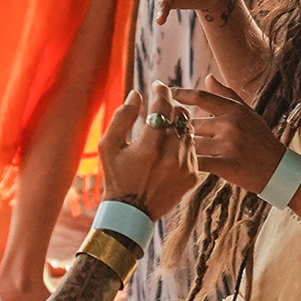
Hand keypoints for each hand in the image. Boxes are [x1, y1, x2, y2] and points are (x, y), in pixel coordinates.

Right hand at [97, 99, 194, 214]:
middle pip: (180, 116)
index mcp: (148, 147)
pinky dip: (183, 142)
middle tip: (162, 105)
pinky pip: (192, 148)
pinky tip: (170, 145)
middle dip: (171, 106)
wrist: (131, 214)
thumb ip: (122, 118)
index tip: (158, 86)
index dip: (161, 93)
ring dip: (178, 123)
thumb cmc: (116, 176)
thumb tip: (137, 94)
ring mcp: (184, 167)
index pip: (162, 108)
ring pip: (188, 131)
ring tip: (165, 124)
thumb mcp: (108, 146)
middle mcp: (170, 157)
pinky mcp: (192, 176)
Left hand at [168, 81, 290, 196]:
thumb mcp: (247, 113)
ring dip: (180, 147)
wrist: (278, 170)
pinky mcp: (226, 164)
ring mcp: (229, 144)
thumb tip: (208, 77)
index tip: (164, 92)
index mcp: (234, 110)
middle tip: (162, 132)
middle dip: (177, 129)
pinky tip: (179, 165)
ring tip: (168, 152)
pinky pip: (198, 161)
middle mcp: (231, 124)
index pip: (200, 97)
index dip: (179, 94)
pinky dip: (187, 163)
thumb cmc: (261, 140)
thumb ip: (226, 95)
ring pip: (191, 143)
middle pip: (191, 123)